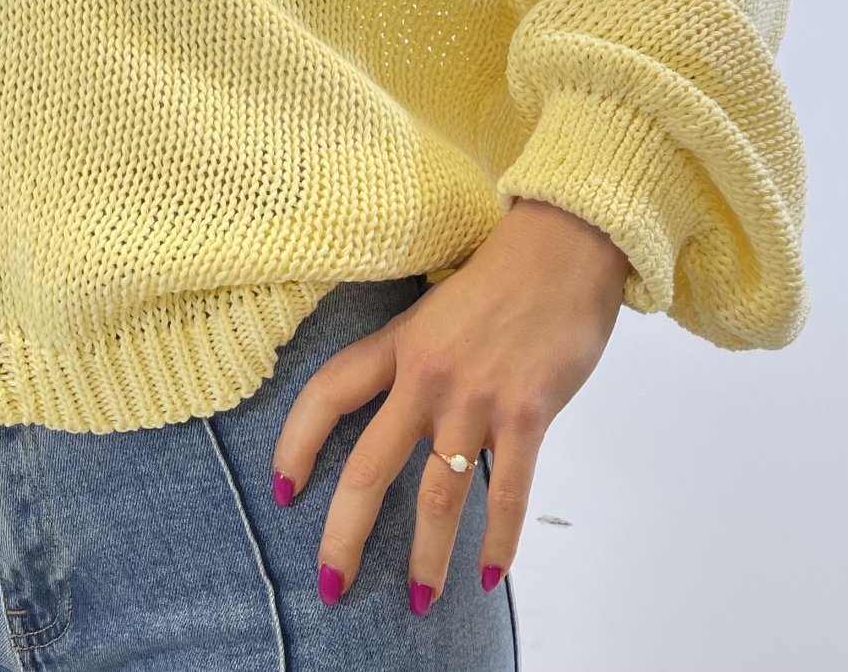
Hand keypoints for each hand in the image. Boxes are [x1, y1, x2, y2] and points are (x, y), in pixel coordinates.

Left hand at [271, 199, 628, 611]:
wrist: (565, 245)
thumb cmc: (502, 274)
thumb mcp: (437, 308)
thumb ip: (415, 358)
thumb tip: (404, 411)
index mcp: (398, 343)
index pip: (327, 393)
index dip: (297, 443)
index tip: (283, 489)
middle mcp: (427, 375)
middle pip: (370, 466)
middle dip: (345, 533)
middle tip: (330, 584)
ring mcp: (477, 398)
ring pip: (438, 494)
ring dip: (427, 557)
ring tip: (420, 602)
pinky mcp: (527, 413)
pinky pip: (508, 491)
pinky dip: (498, 540)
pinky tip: (488, 576)